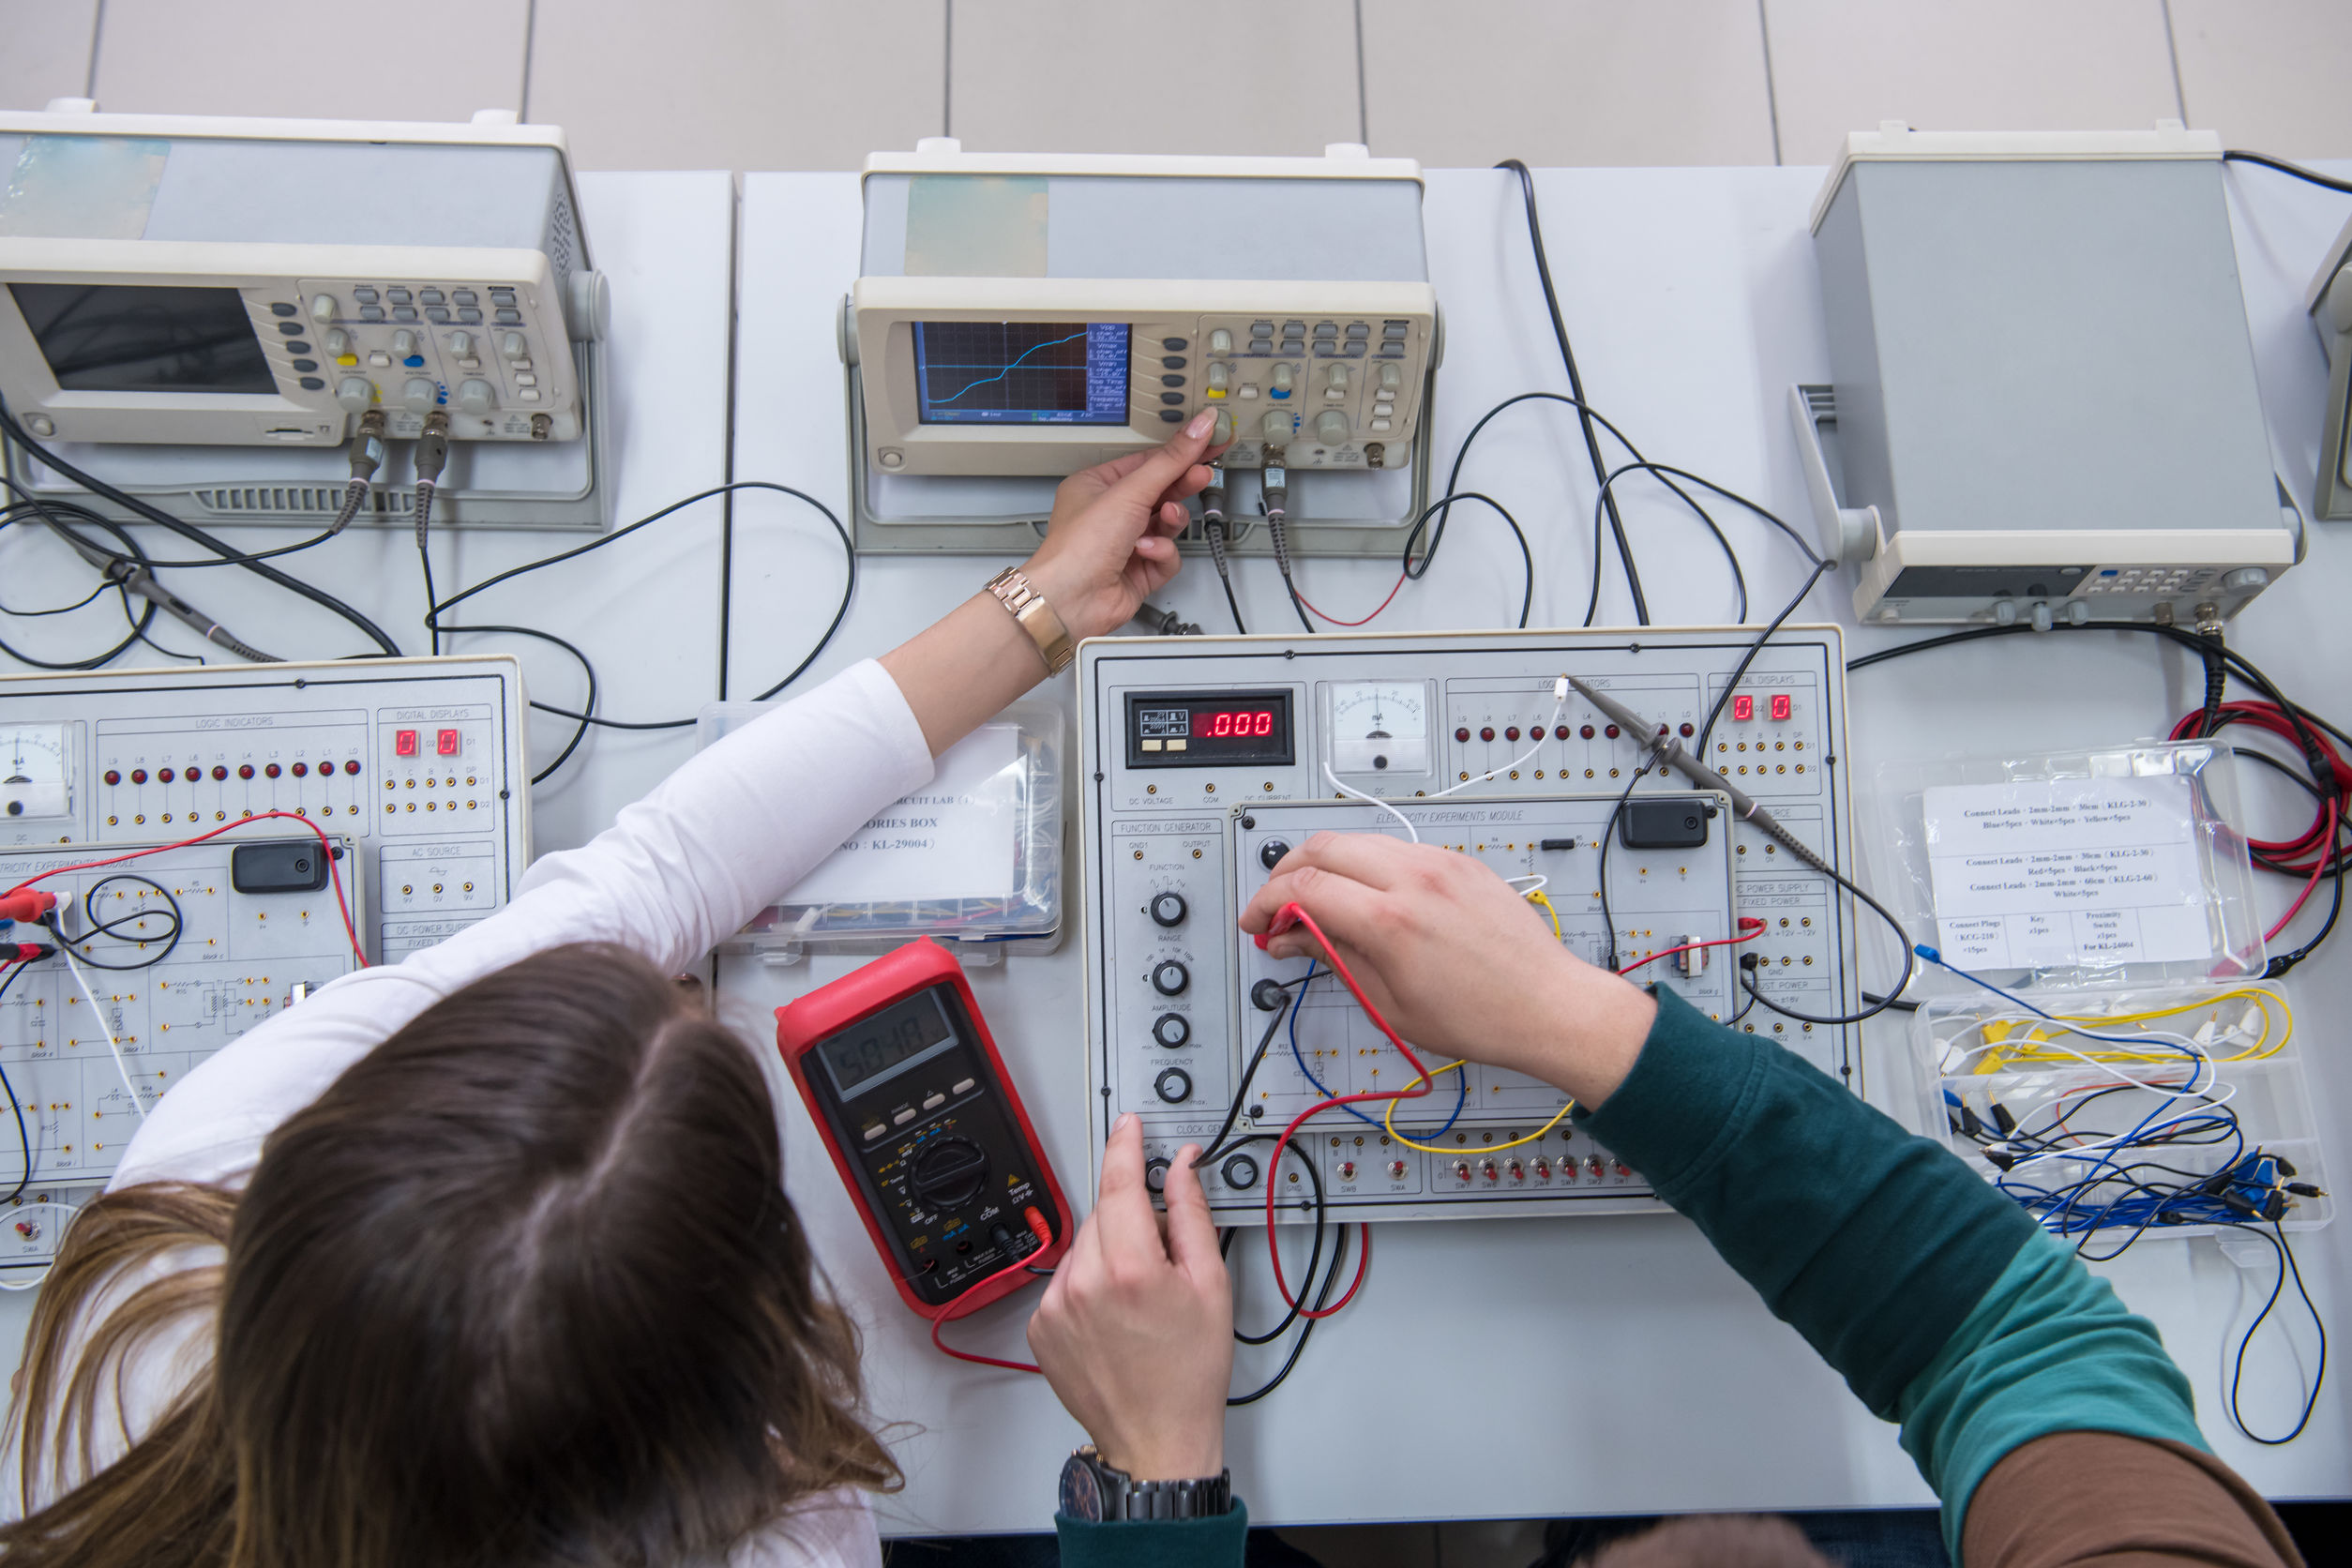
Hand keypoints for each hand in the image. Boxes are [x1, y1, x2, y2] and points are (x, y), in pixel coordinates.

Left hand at [1020, 411, 1223, 640]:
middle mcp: (1110, 513)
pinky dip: (1161, 552)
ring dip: (1170, 521)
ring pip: (1168, 523)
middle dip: (1181, 484)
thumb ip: (1170, 460)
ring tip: (1166, 518)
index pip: (1147, 461)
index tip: (1209, 440)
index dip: (1180, 451)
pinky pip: (1167, 554)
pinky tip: (1146, 553)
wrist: (1071, 600)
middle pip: (1160, 490)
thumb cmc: (1079, 546)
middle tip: (1202, 473)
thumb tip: (1198, 430)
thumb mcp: (1130, 491)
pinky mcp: (1139, 571)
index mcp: (1098, 486)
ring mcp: (1125, 543)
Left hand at [1027, 1113, 1230, 1481]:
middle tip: (1160, 1261)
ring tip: (1137, 1300)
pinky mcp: (1040, 1327)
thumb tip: (1181, 1168)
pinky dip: (1087, 1284)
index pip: (1119, 1181)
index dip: (1124, 1145)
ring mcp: (1056, 1307)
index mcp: (1130, 1268)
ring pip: (1083, 1247)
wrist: (1155, 1437)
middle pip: (1103, 1214)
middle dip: (1131, 1220)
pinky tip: (1113, 1317)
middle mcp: (1084, 1283)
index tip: (1127, 1125)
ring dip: (1108, 1254)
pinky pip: (1065, 1280)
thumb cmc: (1189, 1372)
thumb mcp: (1211, 1286)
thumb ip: (1192, 1216)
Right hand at [1239, 833, 1655, 1107]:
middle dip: (1285, 870)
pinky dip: (1367, 865)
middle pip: (1322, 845)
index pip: (1302, 886)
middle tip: (1276, 905)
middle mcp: (1414, 879)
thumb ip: (1333, 957)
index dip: (1266, 902)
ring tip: (1320, 903)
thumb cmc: (1481, 1017)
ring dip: (1326, 864)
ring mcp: (1440, 863)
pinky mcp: (1459, 862)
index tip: (1257, 921)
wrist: (1548, 1005)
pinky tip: (1367, 897)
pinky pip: (1397, 848)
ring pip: (1358, 839)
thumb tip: (1290, 936)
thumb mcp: (1389, 1002)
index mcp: (1390, 920)